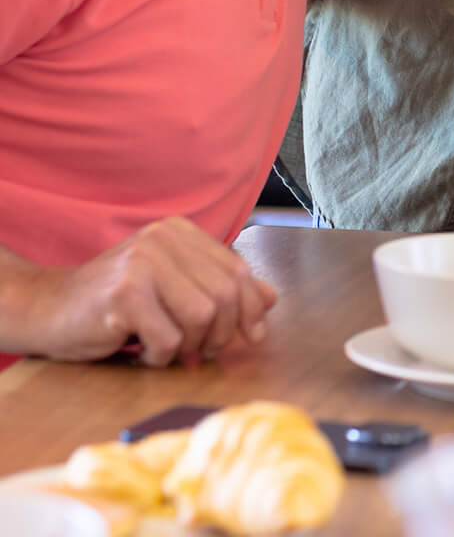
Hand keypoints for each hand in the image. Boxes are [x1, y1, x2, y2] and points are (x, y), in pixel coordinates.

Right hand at [11, 218, 276, 365]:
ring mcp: (143, 264)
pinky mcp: (124, 295)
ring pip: (203, 316)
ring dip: (191, 346)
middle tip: (204, 352)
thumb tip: (271, 300)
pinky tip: (143, 351)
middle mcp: (163, 239)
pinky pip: (169, 339)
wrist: (47, 308)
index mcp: (180, 232)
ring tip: (170, 349)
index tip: (254, 335)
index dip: (251, 307)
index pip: (237, 270)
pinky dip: (161, 356)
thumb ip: (218, 288)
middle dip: (222, 333)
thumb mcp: (171, 287)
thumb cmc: (113, 302)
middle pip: (226, 294)